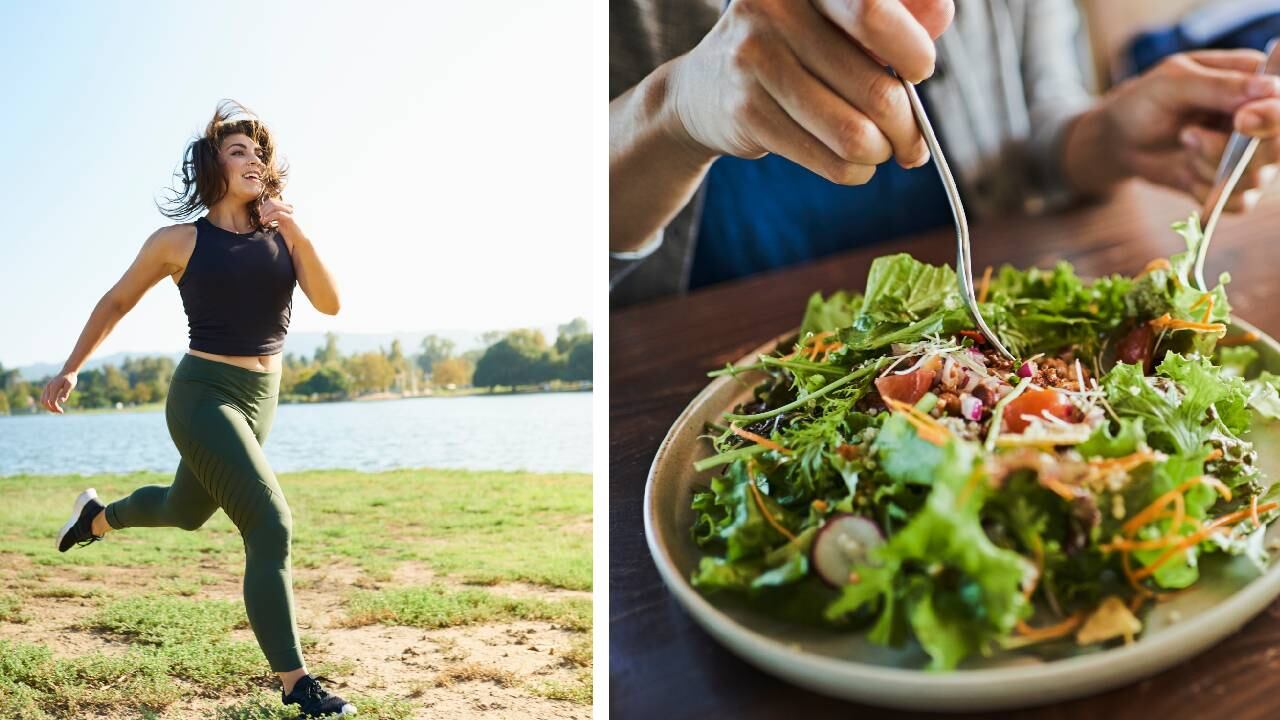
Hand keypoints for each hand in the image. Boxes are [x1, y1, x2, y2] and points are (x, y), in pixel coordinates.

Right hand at [40, 372, 75, 413]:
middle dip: (51, 409)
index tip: (62, 411)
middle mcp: (48, 388)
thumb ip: (65, 393)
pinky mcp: (47, 389)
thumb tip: (60, 401)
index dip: (55, 408)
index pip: (51, 401)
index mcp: (53, 387)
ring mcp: (46, 388)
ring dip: (48, 407)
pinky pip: (43, 398)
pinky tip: (54, 405)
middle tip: (60, 412)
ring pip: (42, 401)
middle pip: (45, 402)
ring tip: (57, 410)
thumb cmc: (70, 378)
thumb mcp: (70, 385)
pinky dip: (47, 403)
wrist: (67, 372)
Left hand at [259, 196, 296, 232]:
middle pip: (272, 202)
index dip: (263, 206)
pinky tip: (266, 222)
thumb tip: (262, 211)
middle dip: (263, 209)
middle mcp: (289, 207)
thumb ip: (274, 214)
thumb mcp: (280, 220)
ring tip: (262, 221)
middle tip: (260, 218)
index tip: (260, 214)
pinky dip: (269, 217)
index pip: (272, 200)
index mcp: (286, 206)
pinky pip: (277, 214)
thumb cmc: (289, 231)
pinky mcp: (290, 218)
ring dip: (265, 213)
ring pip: (274, 206)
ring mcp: (290, 212)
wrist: (299, 239)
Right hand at [664, 0, 953, 184]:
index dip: (912, 50)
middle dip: (908, 125)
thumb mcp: (840, 16)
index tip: (920, 71)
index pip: (873, 12)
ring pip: (854, 134)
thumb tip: (940, 17)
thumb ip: (897, 10)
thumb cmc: (795, 46)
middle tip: (913, 138)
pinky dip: (854, 171)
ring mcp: (754, 60)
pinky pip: (828, 159)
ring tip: (883, 150)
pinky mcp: (746, 112)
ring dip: (883, 152)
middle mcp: (774, 9)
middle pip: (875, 87)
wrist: (706, 86)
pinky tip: (854, 164)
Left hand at [1097, 49, 1279, 211]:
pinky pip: (1238, 203)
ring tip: (1184, 138)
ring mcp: (1252, 155)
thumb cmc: (1146, 101)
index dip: (1271, 116)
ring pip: (1256, 177)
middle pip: (1278, 147)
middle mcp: (1262, 121)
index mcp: (1256, 83)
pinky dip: (1207, 191)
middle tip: (1192, 135)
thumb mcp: (1173, 83)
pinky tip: (1186, 172)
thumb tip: (1270, 87)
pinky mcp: (1234, 185)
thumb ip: (1220, 86)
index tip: (1242, 119)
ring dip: (1210, 165)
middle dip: (1238, 150)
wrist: (1119, 139)